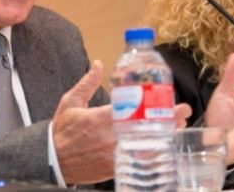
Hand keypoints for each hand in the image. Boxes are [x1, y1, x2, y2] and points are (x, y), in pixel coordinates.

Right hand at [52, 60, 192, 183]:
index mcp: (99, 120)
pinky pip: (137, 161)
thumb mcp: (71, 102)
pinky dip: (150, 152)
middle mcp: (109, 138)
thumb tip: (100, 64)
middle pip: (147, 131)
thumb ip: (88, 83)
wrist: (52, 159)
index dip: (160, 110)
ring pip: (145, 148)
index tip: (178, 106)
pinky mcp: (113, 168)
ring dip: (162, 138)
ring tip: (173, 129)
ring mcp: (112, 155)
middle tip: (181, 116)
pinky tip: (158, 144)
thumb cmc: (61, 130)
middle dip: (168, 124)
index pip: (136, 113)